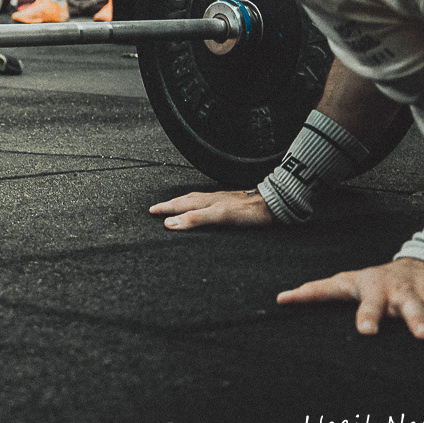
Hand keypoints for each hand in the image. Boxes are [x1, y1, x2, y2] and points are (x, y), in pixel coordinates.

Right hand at [149, 189, 274, 229]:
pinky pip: (206, 204)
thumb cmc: (247, 211)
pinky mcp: (229, 205)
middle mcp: (210, 199)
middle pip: (185, 200)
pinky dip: (197, 206)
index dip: (165, 209)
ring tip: (175, 206)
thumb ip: (194, 219)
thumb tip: (169, 223)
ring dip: (182, 204)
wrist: (272, 206)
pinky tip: (202, 210)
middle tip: (157, 208)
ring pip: (195, 201)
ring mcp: (220, 201)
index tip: (151, 211)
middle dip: (170, 204)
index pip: (179, 205)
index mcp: (204, 202)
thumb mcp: (217, 216)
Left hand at [278, 258, 423, 339]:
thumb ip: (314, 292)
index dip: (367, 316)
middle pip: (409, 307)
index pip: (368, 304)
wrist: (419, 261)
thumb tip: (278, 299)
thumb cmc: (373, 281)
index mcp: (375, 291)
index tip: (367, 332)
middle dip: (414, 319)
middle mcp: (403, 291)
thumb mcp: (345, 282)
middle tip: (422, 336)